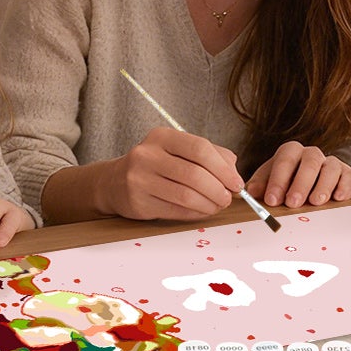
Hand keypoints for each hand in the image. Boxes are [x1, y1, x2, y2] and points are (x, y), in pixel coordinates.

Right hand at [99, 127, 243, 220]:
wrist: (114, 182)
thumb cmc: (156, 165)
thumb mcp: (179, 150)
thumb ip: (210, 155)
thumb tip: (234, 174)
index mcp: (162, 136)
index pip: (200, 148)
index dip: (223, 168)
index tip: (236, 183)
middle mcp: (147, 155)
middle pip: (194, 174)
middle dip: (218, 189)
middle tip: (228, 198)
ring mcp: (139, 179)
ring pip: (186, 196)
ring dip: (209, 204)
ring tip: (217, 206)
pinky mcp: (138, 202)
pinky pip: (176, 211)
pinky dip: (195, 213)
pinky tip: (202, 211)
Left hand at [247, 143, 350, 208]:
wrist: (305, 183)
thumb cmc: (284, 183)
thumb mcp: (268, 182)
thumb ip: (260, 186)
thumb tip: (251, 192)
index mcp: (290, 152)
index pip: (285, 160)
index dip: (278, 180)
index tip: (272, 199)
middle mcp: (311, 154)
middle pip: (310, 162)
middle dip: (300, 183)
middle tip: (293, 203)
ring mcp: (329, 162)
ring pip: (331, 167)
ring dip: (323, 185)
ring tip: (316, 202)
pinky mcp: (345, 173)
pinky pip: (348, 176)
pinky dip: (344, 186)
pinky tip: (338, 198)